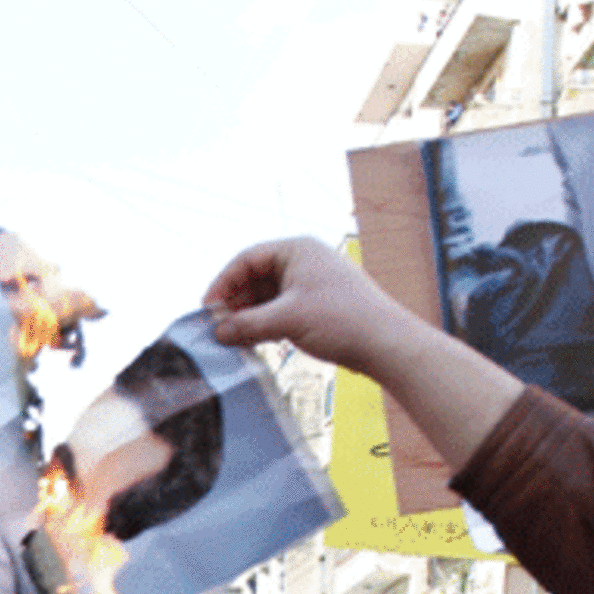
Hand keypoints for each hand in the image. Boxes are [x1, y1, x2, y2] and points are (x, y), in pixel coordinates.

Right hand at [203, 238, 416, 368]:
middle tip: (218, 328)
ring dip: (249, 317)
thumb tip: (217, 331)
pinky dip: (265, 324)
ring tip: (233, 338)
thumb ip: (247, 324)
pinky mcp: (317, 305)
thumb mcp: (287, 320)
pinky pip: (280, 310)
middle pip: (255, 278)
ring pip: (267, 297)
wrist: (385, 343)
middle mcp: (303, 261)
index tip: (208, 309)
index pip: (246, 260)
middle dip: (235, 304)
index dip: (223, 284)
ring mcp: (311, 284)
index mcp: (297, 250)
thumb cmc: (343, 320)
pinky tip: (254, 341)